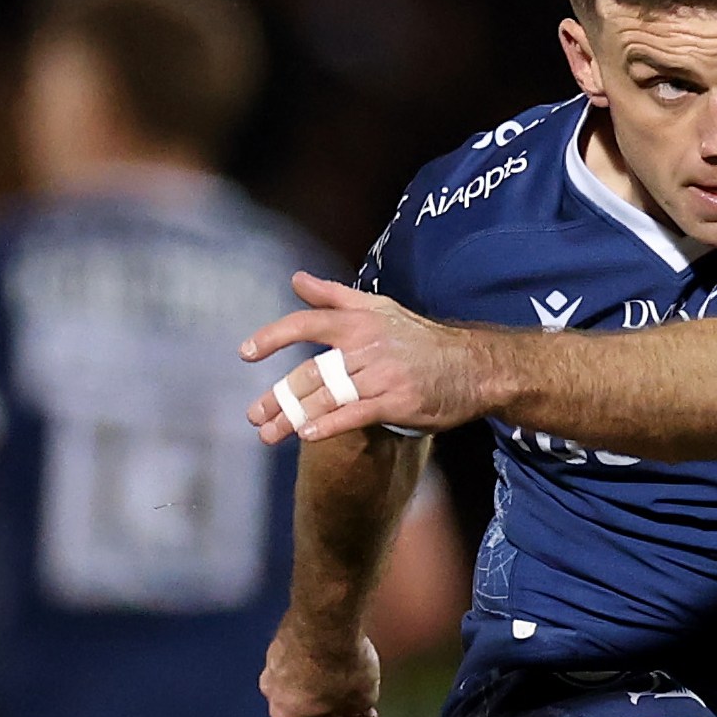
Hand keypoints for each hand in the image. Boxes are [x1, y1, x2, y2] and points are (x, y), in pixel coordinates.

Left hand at [241, 274, 488, 445]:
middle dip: (278, 396)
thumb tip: (296, 280)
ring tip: (269, 434)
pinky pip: (356, 414)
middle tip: (254, 416)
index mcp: (357, 322)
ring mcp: (381, 375)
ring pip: (328, 397)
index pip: (306, 325)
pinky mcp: (397, 402)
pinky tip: (308, 436)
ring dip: (293, 417)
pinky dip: (330, 425)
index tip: (245, 353)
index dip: (273, 337)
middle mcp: (365, 346)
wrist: (472, 365)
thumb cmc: (421, 340)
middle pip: (310, 372)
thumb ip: (334, 297)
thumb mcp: (379, 309)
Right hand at [260, 618, 380, 716]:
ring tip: (359, 687)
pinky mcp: (282, 638)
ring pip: (302, 688)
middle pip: (304, 716)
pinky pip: (302, 664)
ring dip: (329, 693)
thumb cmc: (342, 665)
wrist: (327, 616)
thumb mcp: (362, 700)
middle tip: (361, 714)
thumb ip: (357, 713)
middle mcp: (272, 692)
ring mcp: (273, 663)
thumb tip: (357, 710)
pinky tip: (346, 661)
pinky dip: (321, 669)